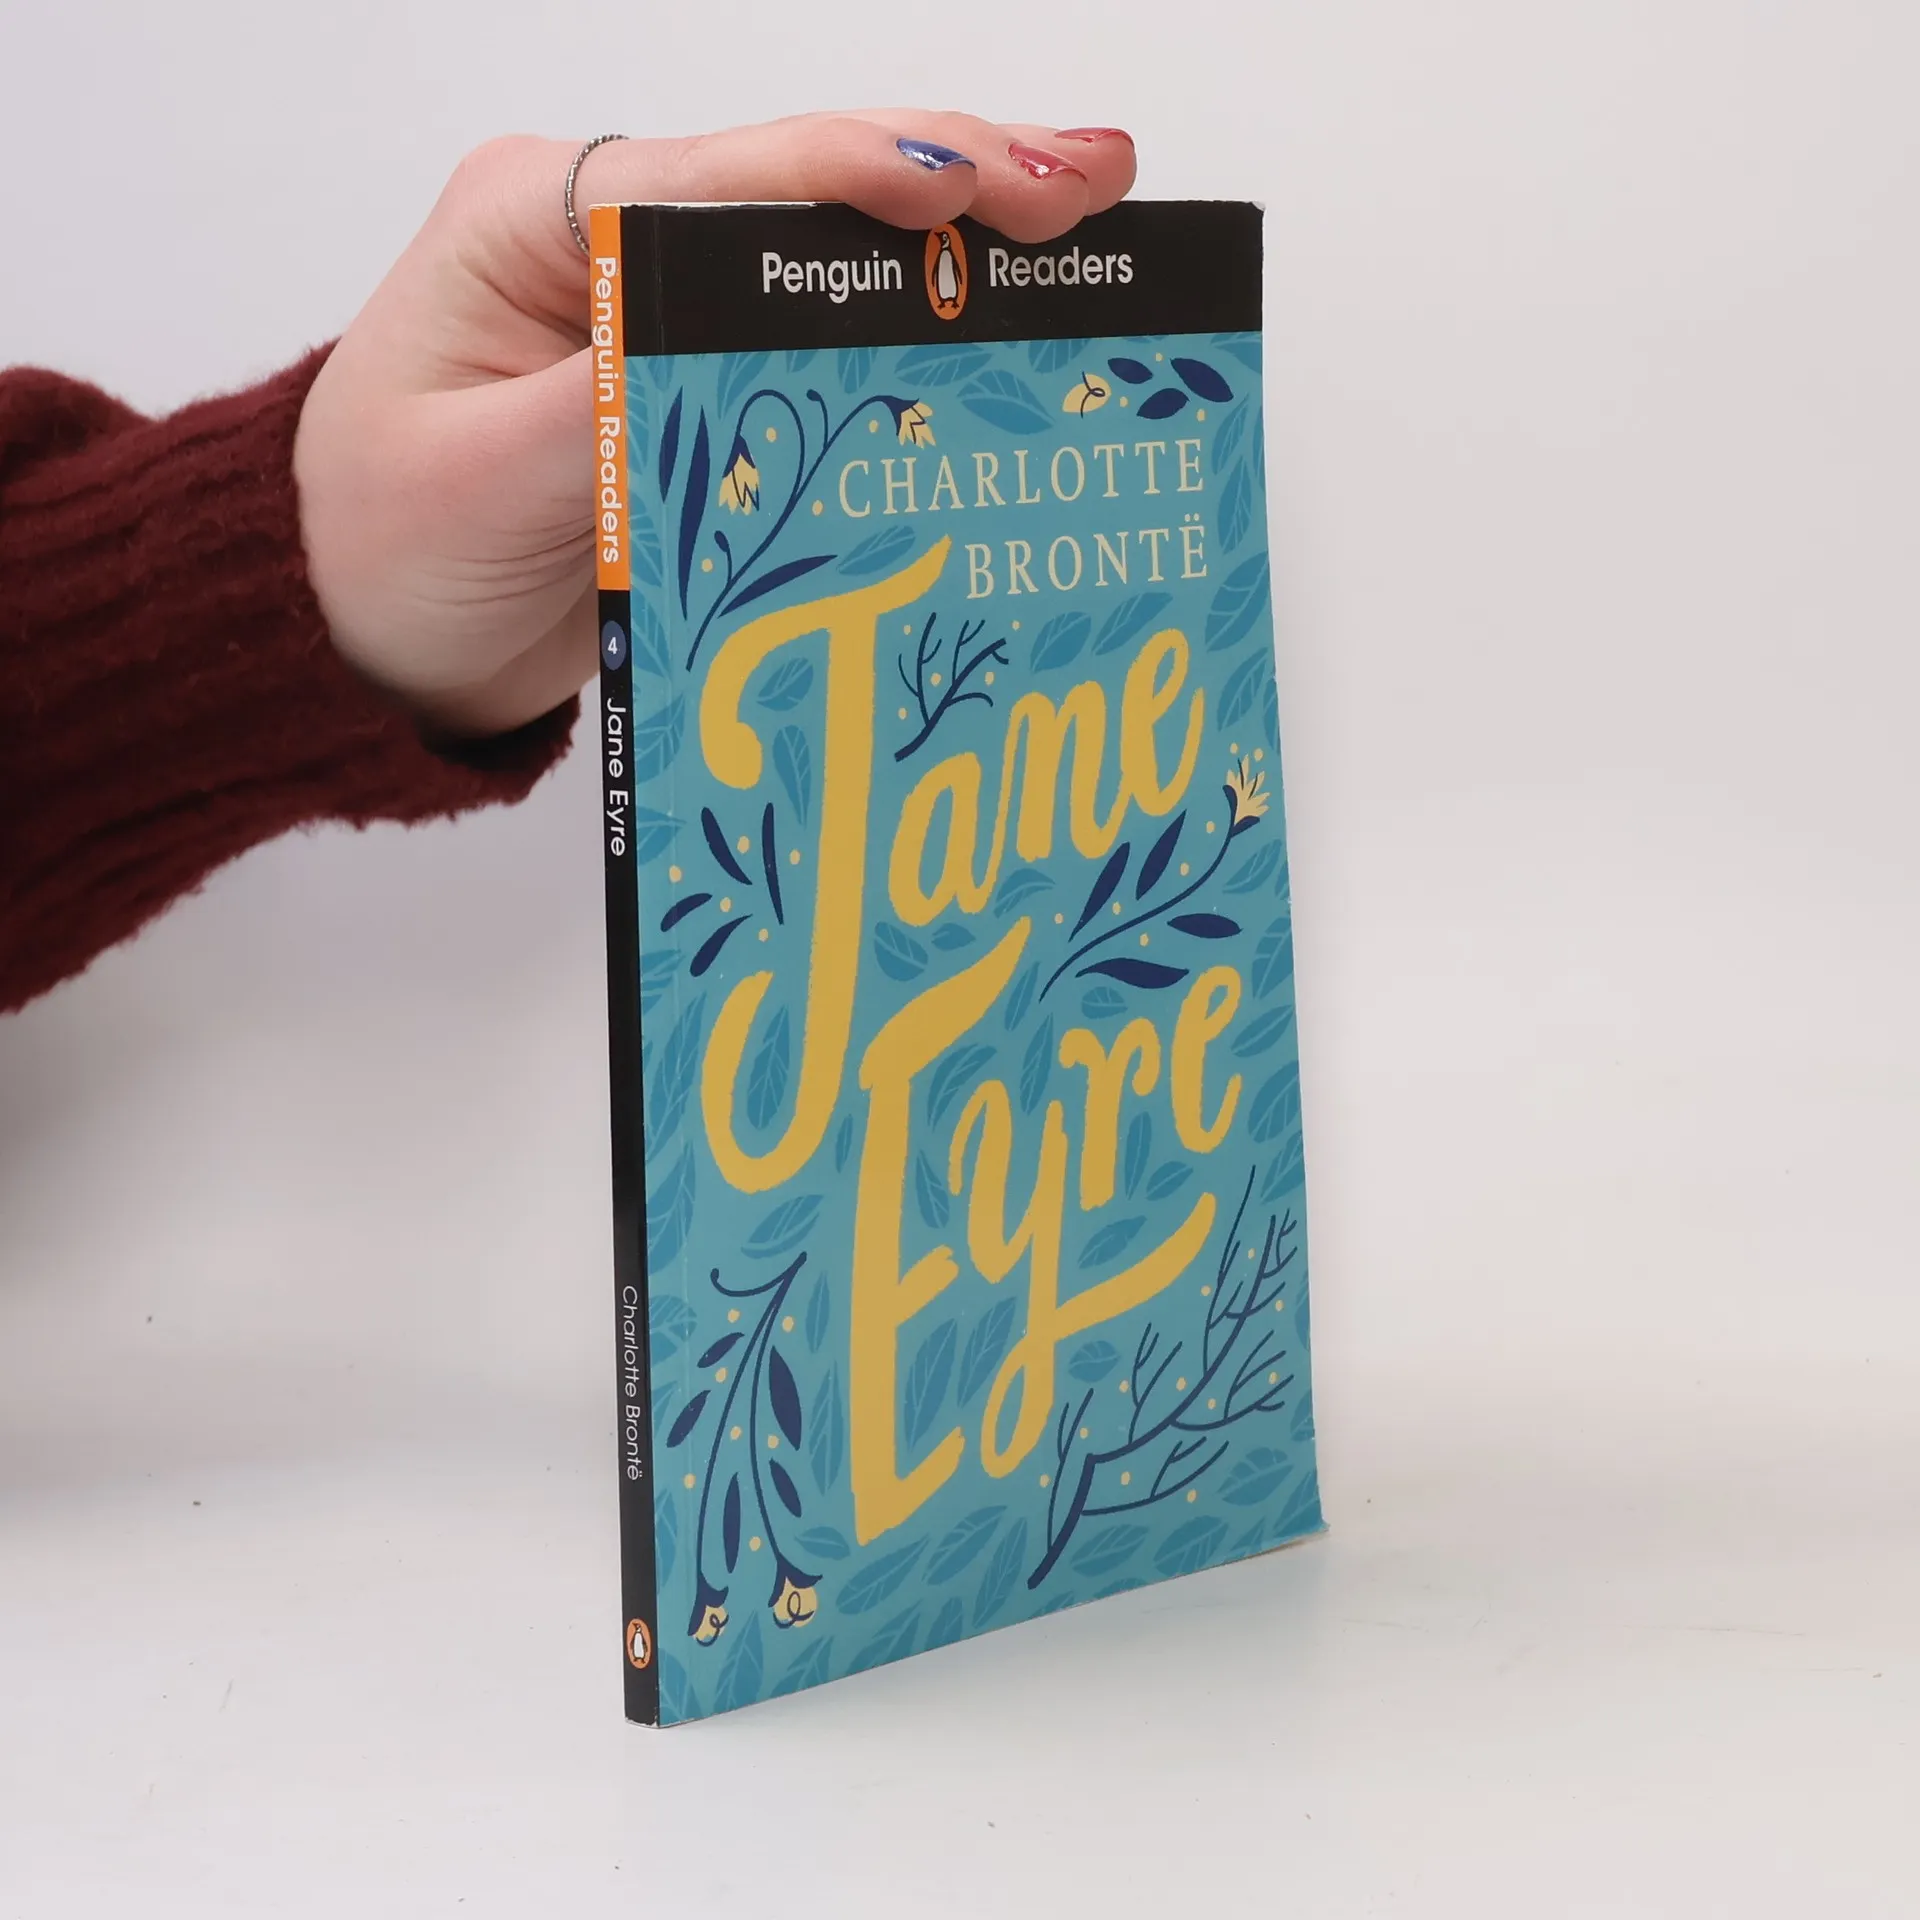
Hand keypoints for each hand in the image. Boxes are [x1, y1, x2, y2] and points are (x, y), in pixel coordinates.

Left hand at [293, 113, 1137, 736]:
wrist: (357, 628)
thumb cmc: (383, 549)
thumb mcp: (482, 486)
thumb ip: (611, 405)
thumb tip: (738, 343)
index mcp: (538, 220)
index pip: (731, 177)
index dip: (874, 173)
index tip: (993, 188)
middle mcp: (605, 236)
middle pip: (802, 185)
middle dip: (953, 179)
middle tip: (1095, 183)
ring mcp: (651, 302)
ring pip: (825, 250)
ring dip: (953, 242)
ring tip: (1084, 224)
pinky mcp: (685, 373)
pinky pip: (813, 335)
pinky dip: (909, 326)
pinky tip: (996, 321)